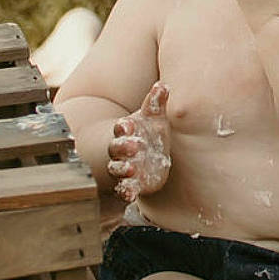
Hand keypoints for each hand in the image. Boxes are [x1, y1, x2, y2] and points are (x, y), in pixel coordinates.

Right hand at [107, 81, 170, 201]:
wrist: (150, 156)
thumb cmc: (150, 132)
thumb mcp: (155, 118)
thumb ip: (157, 102)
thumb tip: (162, 85)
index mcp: (127, 131)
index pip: (121, 127)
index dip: (123, 126)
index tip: (128, 123)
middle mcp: (122, 150)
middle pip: (116, 148)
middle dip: (123, 147)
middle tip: (134, 145)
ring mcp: (125, 167)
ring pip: (117, 169)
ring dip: (122, 169)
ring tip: (130, 169)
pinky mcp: (132, 183)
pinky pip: (124, 188)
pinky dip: (125, 191)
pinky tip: (129, 194)